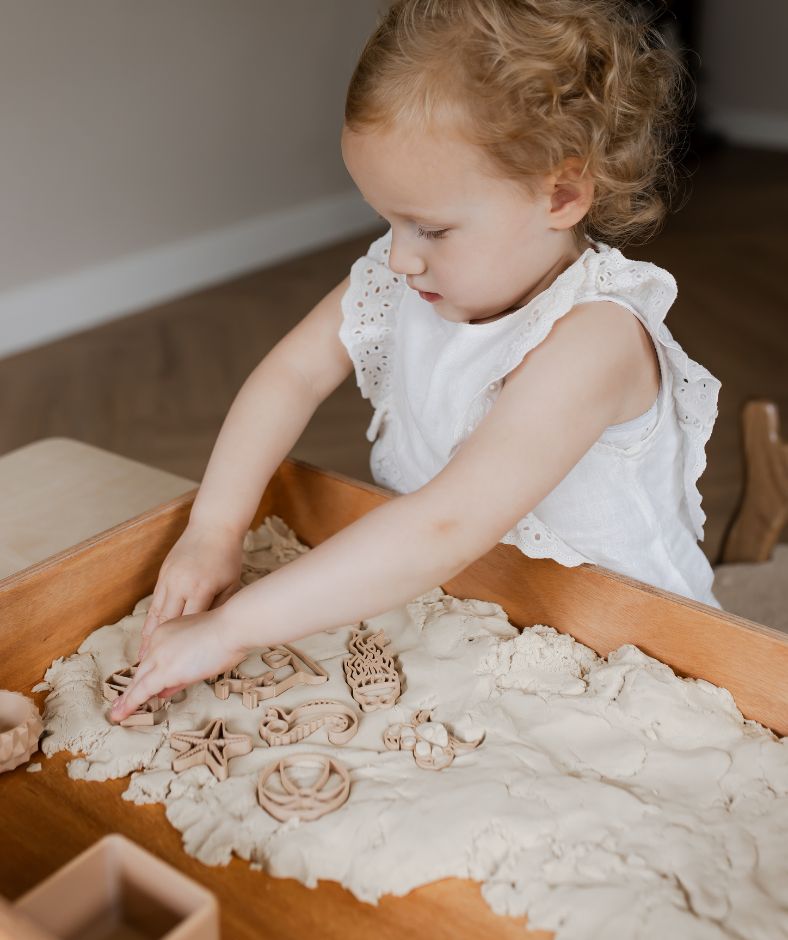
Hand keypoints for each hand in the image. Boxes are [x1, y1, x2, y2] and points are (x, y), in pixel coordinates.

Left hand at [110, 607, 248, 722]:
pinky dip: (130, 704)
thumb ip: (183, 670)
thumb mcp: (203, 651)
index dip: (151, 675)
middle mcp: (158, 642)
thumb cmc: (227, 635)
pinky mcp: (163, 671)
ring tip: (118, 712)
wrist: (231, 627)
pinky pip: (142, 691)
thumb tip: (166, 689)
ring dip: (127, 700)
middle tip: (123, 703)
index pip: (155, 658)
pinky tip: (120, 714)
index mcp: (167, 631)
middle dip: (134, 688)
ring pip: (139, 682)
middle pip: (143, 669)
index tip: (150, 688)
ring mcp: (159, 656)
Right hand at [138, 521, 243, 660]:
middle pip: (165, 623)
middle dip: (155, 648)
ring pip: (155, 613)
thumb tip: (209, 635)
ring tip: (141, 657)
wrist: (213, 526)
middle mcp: (180, 585)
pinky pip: (154, 602)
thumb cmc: (228, 557)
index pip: (187, 625)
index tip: (174, 665)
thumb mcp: (231, 584)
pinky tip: (146, 634)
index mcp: (200, 589)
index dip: (180, 648)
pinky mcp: (163, 574)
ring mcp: (168, 579)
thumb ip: (219, 608)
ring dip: (147, 636)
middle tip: (147, 670)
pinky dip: (150, 619)